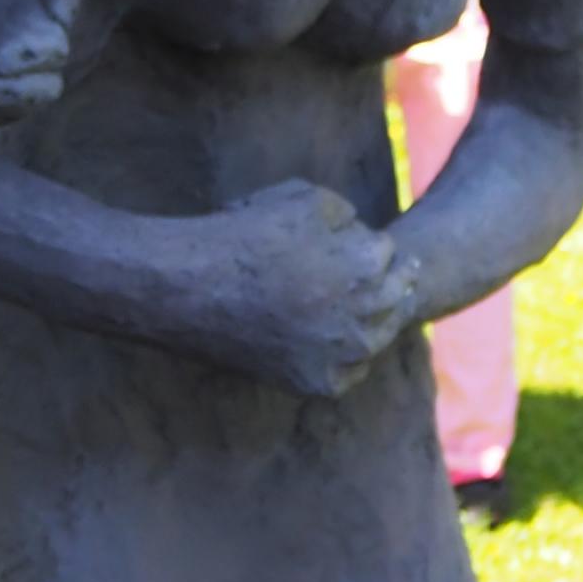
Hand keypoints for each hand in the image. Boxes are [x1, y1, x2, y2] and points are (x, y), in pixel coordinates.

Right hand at [143, 180, 413, 397]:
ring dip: (364, 323)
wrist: (189, 290)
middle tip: (347, 279)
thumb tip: (361, 231)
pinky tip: (318, 342)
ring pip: (374, 338)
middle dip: (375, 283)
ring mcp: (341, 355)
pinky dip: (339, 359)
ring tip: (335, 311)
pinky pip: (347, 371)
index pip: (389, 253)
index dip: (362, 244)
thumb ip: (346, 213)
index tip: (341, 247)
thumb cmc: (243, 235)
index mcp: (367, 266)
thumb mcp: (302, 198)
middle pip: (393, 297)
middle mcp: (364, 315)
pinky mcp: (317, 383)